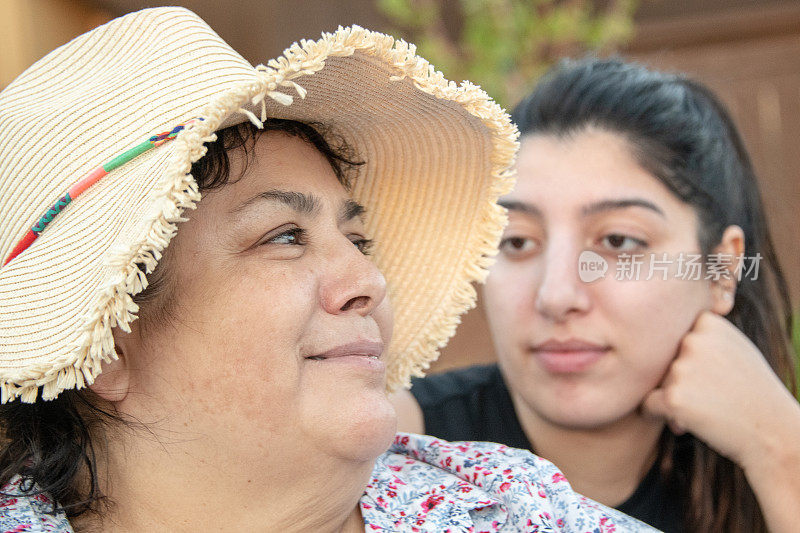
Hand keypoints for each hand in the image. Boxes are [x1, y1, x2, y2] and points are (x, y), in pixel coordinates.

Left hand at [642, 311, 799, 467]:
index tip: (713, 375)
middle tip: (709, 397)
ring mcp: (681, 368)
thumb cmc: (753, 392)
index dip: (689, 361)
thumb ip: (704, 334)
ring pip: (658, 383)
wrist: (773, 433)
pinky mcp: (673, 396)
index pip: (675, 339)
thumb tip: (658, 325)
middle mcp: (692, 340)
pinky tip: (683, 424)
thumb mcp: (734, 347)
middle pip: (664, 361)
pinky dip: (658, 415)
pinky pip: (648, 404)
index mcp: (708, 323)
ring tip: (707, 411)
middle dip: (679, 381)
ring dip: (674, 399)